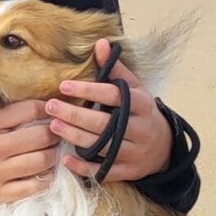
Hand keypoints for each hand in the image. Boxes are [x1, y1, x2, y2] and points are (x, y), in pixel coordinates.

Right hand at [0, 100, 57, 215]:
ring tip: (53, 150)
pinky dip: (46, 178)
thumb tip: (27, 103)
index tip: (52, 109)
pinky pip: (34, 186)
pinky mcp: (0, 194)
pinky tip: (45, 171)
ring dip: (54, 154)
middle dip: (55, 131)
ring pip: (42, 161)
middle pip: (41, 135)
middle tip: (58, 131)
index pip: (28, 110)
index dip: (46, 108)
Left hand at [46, 39, 171, 182]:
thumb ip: (115, 69)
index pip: (114, 96)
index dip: (89, 90)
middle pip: (105, 124)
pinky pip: (104, 171)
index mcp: (142, 105)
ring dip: (76, 137)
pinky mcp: (129, 171)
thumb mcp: (134, 89)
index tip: (64, 86)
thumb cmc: (141, 112)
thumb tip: (100, 43)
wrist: (164, 147)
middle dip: (75, 115)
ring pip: (103, 147)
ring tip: (53, 126)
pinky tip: (65, 159)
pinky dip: (84, 167)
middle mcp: (141, 129)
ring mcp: (135, 152)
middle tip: (50, 106)